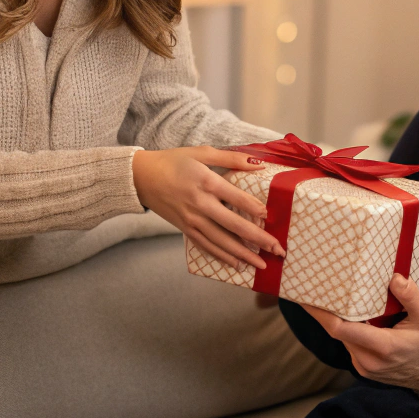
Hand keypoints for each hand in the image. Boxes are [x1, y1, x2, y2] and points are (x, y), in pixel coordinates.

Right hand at [132, 147, 280, 270]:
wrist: (141, 177)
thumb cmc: (173, 161)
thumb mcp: (202, 152)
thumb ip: (232, 158)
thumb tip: (259, 163)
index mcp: (206, 182)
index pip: (238, 198)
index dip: (255, 209)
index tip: (270, 217)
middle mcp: (200, 204)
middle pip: (234, 226)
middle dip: (258, 239)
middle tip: (277, 249)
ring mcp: (192, 220)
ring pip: (222, 242)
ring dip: (243, 254)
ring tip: (261, 264)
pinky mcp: (185, 229)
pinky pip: (206, 246)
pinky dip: (222, 256)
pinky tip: (236, 264)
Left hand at [302, 275, 418, 392]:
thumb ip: (411, 297)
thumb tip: (394, 277)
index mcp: (383, 347)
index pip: (342, 330)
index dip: (321, 314)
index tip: (307, 298)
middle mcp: (368, 360)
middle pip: (337, 332)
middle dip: (325, 311)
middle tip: (315, 287)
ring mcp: (364, 367)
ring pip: (342, 338)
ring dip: (336, 319)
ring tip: (329, 296)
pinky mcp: (362, 368)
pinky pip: (349, 344)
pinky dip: (346, 329)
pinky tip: (347, 314)